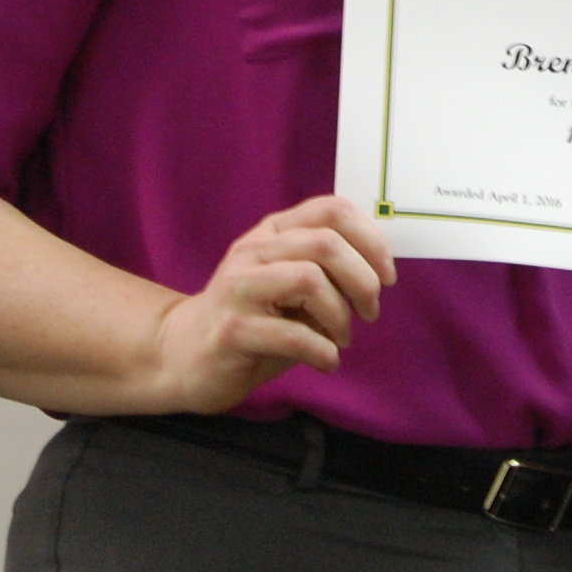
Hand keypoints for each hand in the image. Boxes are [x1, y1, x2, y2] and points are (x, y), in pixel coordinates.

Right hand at [144, 196, 394, 415]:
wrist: (184, 354)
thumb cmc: (254, 320)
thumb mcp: (291, 285)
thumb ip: (328, 269)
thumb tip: (382, 268)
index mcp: (273, 232)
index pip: (331, 210)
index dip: (371, 239)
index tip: (387, 274)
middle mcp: (254, 251)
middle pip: (325, 243)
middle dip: (362, 279)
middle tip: (369, 311)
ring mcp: (238, 288)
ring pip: (309, 280)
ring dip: (340, 316)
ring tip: (341, 338)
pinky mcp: (232, 330)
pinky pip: (293, 334)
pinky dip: (322, 350)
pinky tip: (326, 361)